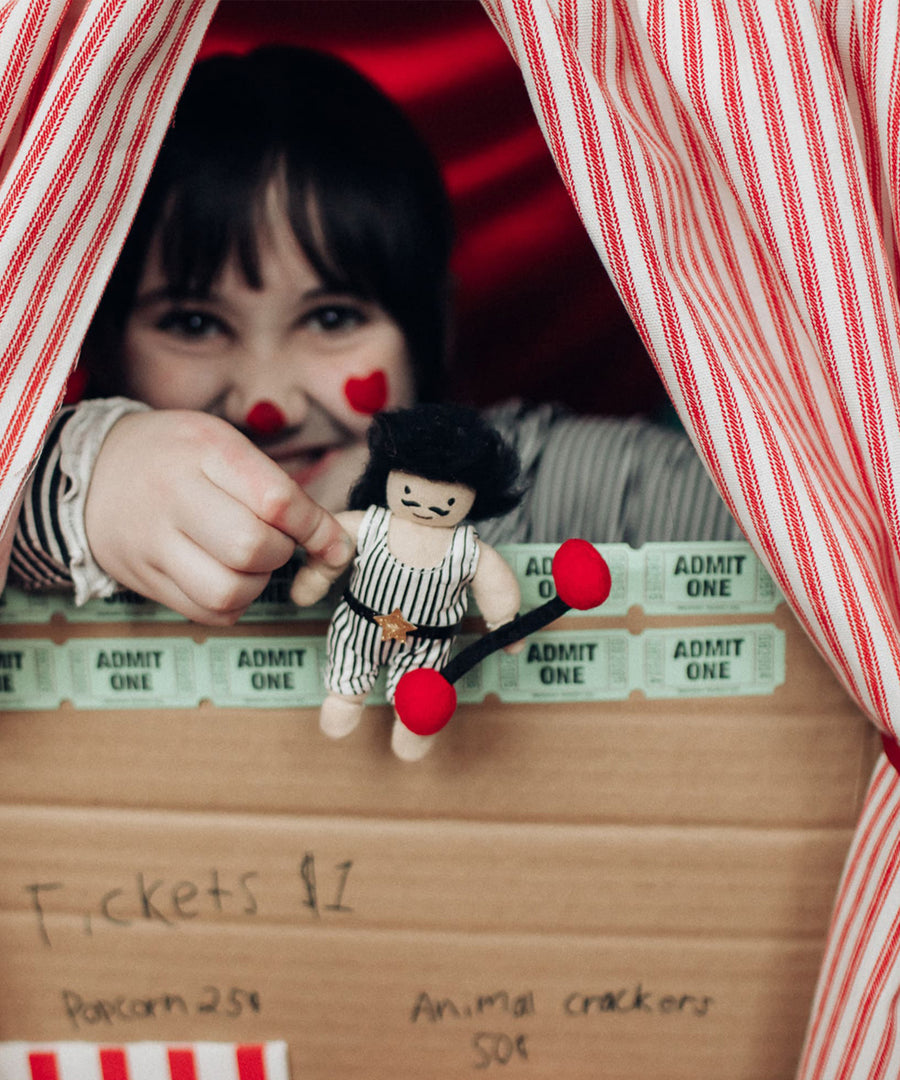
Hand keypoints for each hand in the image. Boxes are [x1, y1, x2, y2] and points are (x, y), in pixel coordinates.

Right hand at [84, 410, 351, 623]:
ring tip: (251, 563)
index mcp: (204, 451)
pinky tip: (229, 578)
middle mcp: (173, 496)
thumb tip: (337, 546)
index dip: (316, 528)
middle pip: (250, 548)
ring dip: (257, 584)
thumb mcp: (225, 446)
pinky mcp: (143, 580)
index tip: (332, 541)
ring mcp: (152, 543)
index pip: (276, 500)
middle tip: (276, 543)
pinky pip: (207, 613)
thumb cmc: (179, 456)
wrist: (94, 471)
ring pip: (227, 590)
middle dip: (280, 554)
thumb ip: (281, 490)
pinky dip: (233, 604)